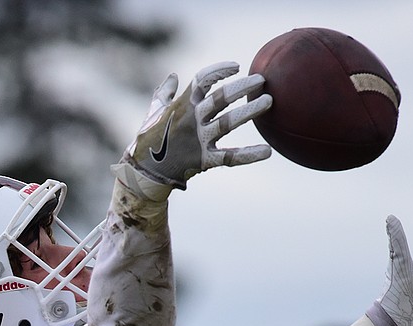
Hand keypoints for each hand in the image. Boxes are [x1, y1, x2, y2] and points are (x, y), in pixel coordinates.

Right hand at [115, 62, 271, 197]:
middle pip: (221, 97)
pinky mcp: (204, 160)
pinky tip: (267, 151)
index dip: (220, 70)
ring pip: (228, 122)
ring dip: (250, 111)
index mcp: (182, 105)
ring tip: (268, 101)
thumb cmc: (150, 139)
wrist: (145, 172)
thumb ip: (164, 92)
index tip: (236, 67)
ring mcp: (199, 140)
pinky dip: (249, 155)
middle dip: (243, 87)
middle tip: (261, 80)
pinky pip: (229, 157)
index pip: (203, 79)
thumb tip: (173, 76)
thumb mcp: (154, 112)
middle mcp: (192, 119)